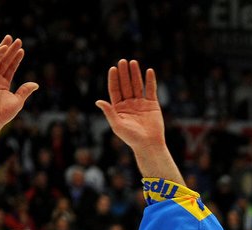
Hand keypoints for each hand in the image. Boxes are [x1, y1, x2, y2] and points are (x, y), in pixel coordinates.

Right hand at [0, 36, 38, 142]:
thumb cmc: (3, 113)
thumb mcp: (18, 100)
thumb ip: (25, 90)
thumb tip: (36, 84)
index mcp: (2, 84)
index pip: (10, 68)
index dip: (16, 59)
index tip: (22, 51)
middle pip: (4, 61)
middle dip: (11, 50)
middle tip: (18, 40)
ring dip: (4, 48)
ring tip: (11, 39)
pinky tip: (4, 47)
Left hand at [96, 60, 181, 181]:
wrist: (149, 145)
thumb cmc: (132, 138)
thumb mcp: (117, 125)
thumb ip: (109, 112)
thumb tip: (98, 101)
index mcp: (119, 108)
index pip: (115, 90)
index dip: (114, 79)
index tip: (113, 68)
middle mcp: (129, 104)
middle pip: (126, 85)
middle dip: (124, 73)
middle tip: (123, 61)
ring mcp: (141, 103)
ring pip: (137, 85)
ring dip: (135, 74)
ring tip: (133, 62)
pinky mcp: (152, 105)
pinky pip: (151, 90)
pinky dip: (151, 81)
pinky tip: (149, 71)